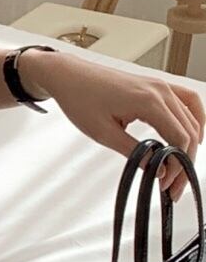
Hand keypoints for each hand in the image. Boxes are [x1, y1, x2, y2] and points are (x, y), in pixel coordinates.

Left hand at [19, 48, 204, 201]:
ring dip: (191, 142)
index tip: (167, 184)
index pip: (179, 138)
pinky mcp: (155, 85)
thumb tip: (156, 169)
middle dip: (185, 160)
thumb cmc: (81, 99)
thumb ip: (134, 152)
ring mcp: (160, 85)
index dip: (177, 165)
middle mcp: (160, 90)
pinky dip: (192, 119)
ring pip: (191, 116)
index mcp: (148, 101)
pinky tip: (190, 135)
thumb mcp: (104, 134)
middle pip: (189, 130)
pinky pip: (186, 101)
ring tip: (182, 165)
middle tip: (175, 185)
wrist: (70, 76)